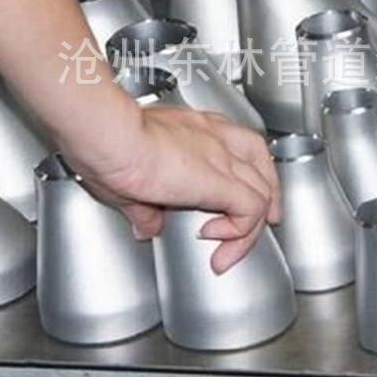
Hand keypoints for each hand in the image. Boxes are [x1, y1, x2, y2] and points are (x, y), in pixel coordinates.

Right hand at [61, 106, 280, 273]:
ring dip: (252, 225)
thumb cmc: (109, 142)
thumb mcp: (130, 175)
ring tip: (235, 247)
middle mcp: (217, 138)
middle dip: (268, 197)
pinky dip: (241, 230)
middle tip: (266, 222)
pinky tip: (216, 239)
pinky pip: (250, 209)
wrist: (108, 134)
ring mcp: (222, 157)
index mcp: (198, 129)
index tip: (241, 199)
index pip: (241, 147)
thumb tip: (148, 224)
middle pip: (262, 165)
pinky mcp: (220, 181)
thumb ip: (146, 204)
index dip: (250, 173)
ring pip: (262, 191)